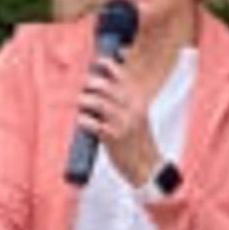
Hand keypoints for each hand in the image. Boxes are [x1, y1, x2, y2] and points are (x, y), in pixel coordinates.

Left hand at [73, 51, 159, 177]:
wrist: (148, 167)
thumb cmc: (138, 140)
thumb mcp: (137, 115)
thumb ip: (124, 100)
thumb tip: (102, 84)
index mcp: (138, 100)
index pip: (121, 76)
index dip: (106, 65)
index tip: (95, 62)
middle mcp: (132, 108)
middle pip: (105, 86)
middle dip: (90, 84)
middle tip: (84, 89)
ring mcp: (123, 122)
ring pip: (97, 102)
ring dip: (84, 101)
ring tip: (80, 103)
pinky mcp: (113, 137)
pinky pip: (92, 123)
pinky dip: (83, 120)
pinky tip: (82, 120)